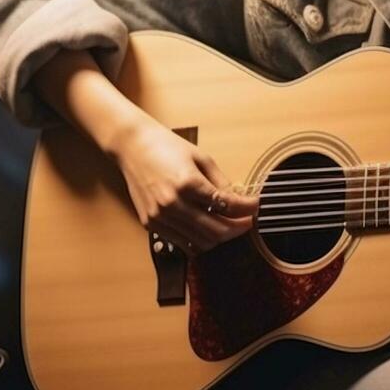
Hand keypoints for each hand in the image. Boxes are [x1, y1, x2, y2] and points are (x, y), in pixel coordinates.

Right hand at [111, 119, 258, 254]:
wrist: (132, 146)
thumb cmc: (166, 147)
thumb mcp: (201, 158)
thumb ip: (220, 182)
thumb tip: (238, 200)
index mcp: (187, 184)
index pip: (227, 206)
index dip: (248, 209)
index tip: (256, 206)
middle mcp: (172, 204)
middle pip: (216, 231)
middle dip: (238, 228)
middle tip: (247, 220)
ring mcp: (160, 217)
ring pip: (200, 243)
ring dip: (220, 237)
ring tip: (229, 224)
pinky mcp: (150, 224)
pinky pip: (182, 243)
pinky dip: (199, 240)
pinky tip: (207, 227)